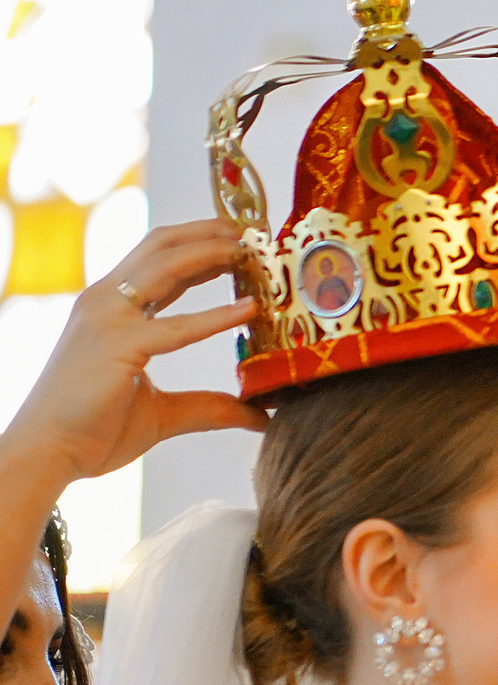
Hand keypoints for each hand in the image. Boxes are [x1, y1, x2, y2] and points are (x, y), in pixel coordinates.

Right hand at [2, 220, 263, 487]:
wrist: (49, 451)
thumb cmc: (94, 430)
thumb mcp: (165, 413)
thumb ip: (211, 408)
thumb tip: (260, 417)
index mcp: (111, 309)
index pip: (159, 261)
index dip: (201, 248)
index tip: (241, 245)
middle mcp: (105, 302)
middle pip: (161, 246)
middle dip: (209, 233)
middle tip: (253, 234)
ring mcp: (107, 318)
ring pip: (165, 264)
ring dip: (212, 252)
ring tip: (253, 251)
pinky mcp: (116, 345)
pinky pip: (175, 326)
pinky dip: (216, 315)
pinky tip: (250, 311)